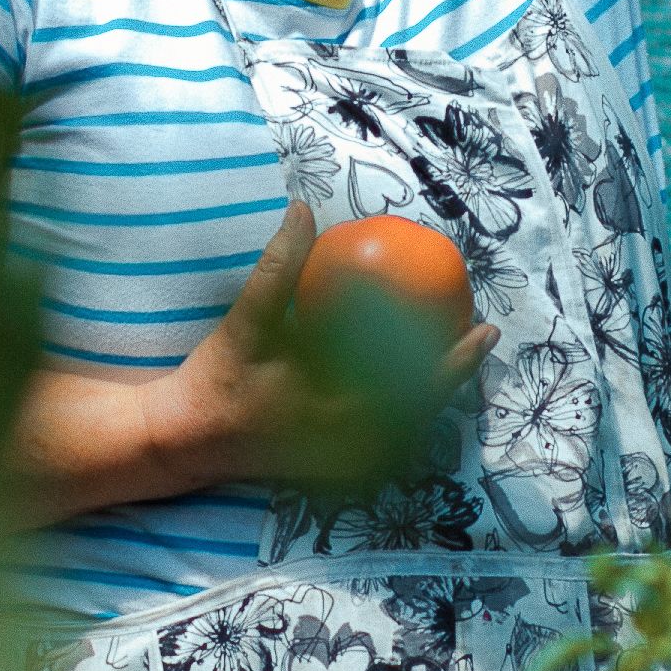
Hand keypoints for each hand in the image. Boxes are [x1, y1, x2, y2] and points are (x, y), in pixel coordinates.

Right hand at [136, 201, 497, 493]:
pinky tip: (407, 376)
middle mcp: (349, 442)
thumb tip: (302, 210)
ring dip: (433, 389)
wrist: (185, 439)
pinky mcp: (331, 460)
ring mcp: (342, 456)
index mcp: (340, 413)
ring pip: (407, 424)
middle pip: (423, 410)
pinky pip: (381, 432)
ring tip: (457, 351)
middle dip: (458, 374)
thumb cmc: (218, 379)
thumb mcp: (246, 322)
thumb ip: (277, 269)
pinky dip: (401, 404)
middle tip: (484, 333)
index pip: (417, 389)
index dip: (457, 362)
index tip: (486, 330)